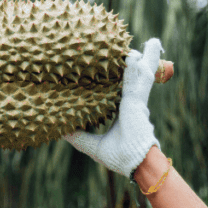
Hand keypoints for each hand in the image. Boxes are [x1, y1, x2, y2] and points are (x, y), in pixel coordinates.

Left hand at [64, 38, 162, 176]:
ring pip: (140, 73)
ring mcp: (136, 101)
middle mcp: (132, 104)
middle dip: (133, 62)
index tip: (112, 64)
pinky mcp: (138, 101)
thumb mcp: (93, 145)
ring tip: (147, 42)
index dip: (120, 76)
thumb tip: (60, 130)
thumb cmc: (120, 157)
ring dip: (141, 57)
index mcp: (124, 111)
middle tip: (126, 48)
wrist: (137, 164)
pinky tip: (142, 50)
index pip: (121, 89)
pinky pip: (140, 78)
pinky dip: (142, 64)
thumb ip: (79, 136)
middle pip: (133, 76)